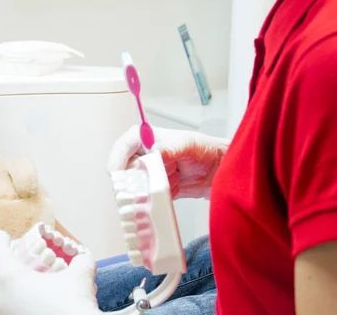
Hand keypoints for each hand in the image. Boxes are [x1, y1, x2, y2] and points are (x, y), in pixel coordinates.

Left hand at [0, 230, 102, 314]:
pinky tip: (46, 309)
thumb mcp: (81, 277)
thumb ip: (81, 261)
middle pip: (5, 275)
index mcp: (11, 278)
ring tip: (47, 293)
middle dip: (22, 271)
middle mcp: (0, 298)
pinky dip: (27, 308)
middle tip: (39, 271)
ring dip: (25, 292)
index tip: (7, 238)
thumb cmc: (73, 308)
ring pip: (10, 296)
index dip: (2, 239)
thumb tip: (83, 258)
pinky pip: (15, 312)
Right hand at [108, 125, 229, 199]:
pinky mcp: (154, 189)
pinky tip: (175, 188)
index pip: (123, 147)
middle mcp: (143, 156)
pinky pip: (148, 199)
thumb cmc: (205, 150)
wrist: (219, 170)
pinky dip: (159, 198)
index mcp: (146, 138)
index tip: (117, 174)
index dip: (117, 160)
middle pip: (126, 171)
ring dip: (152, 189)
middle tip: (154, 180)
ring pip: (136, 187)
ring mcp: (148, 174)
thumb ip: (169, 148)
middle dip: (138, 179)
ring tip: (174, 180)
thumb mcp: (188, 144)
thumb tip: (153, 152)